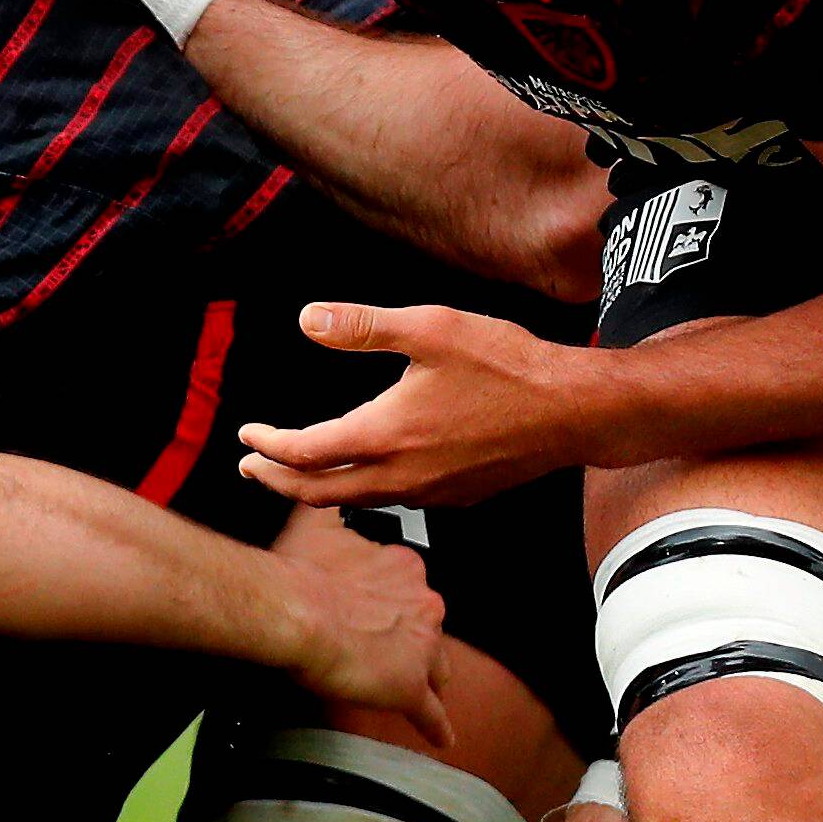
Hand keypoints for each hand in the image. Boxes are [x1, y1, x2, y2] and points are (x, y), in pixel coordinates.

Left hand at [239, 301, 622, 508]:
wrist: (577, 411)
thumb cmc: (508, 366)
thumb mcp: (431, 329)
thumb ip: (363, 326)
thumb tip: (306, 319)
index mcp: (386, 435)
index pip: (304, 454)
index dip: (267, 447)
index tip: (245, 436)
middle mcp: (404, 474)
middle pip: (320, 492)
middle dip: (278, 481)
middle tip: (250, 468)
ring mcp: (433, 492)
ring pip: (358, 502)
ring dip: (318, 490)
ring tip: (295, 474)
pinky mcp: (460, 496)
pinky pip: (395, 502)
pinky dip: (361, 494)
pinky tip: (362, 476)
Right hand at [267, 507, 447, 720]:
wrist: (294, 610)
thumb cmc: (299, 570)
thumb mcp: (311, 522)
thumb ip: (315, 502)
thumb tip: (284, 473)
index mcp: (403, 567)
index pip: (408, 584)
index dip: (389, 596)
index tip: (367, 600)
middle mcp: (423, 605)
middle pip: (428, 626)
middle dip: (411, 635)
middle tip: (378, 641)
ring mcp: (422, 649)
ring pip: (437, 667)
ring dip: (425, 673)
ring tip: (406, 681)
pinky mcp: (410, 689)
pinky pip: (431, 714)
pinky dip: (435, 726)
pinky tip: (440, 735)